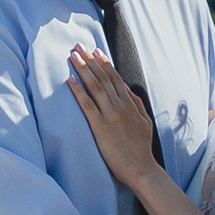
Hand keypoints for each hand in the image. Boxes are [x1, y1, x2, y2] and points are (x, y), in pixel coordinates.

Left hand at [66, 44, 160, 189]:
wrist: (141, 168)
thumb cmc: (141, 148)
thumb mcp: (144, 122)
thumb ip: (136, 104)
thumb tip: (127, 91)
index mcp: (130, 104)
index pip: (115, 78)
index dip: (104, 63)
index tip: (95, 51)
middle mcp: (120, 106)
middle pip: (103, 78)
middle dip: (90, 60)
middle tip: (79, 46)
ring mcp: (110, 115)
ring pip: (95, 86)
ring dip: (83, 69)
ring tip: (73, 56)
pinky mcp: (100, 126)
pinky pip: (87, 105)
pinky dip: (78, 91)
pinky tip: (70, 80)